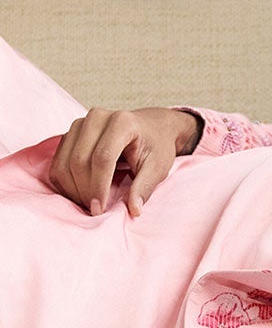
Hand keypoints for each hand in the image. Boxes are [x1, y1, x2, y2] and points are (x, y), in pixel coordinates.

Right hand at [49, 106, 201, 215]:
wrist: (150, 126)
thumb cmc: (156, 146)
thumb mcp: (157, 167)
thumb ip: (144, 187)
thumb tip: (134, 210)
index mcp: (122, 122)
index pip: (102, 157)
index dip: (98, 186)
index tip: (99, 210)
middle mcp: (97, 117)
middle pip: (79, 160)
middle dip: (84, 190)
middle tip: (95, 210)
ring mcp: (80, 124)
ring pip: (64, 162)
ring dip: (72, 189)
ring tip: (88, 204)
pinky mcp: (70, 133)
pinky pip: (57, 162)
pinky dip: (63, 183)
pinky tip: (78, 194)